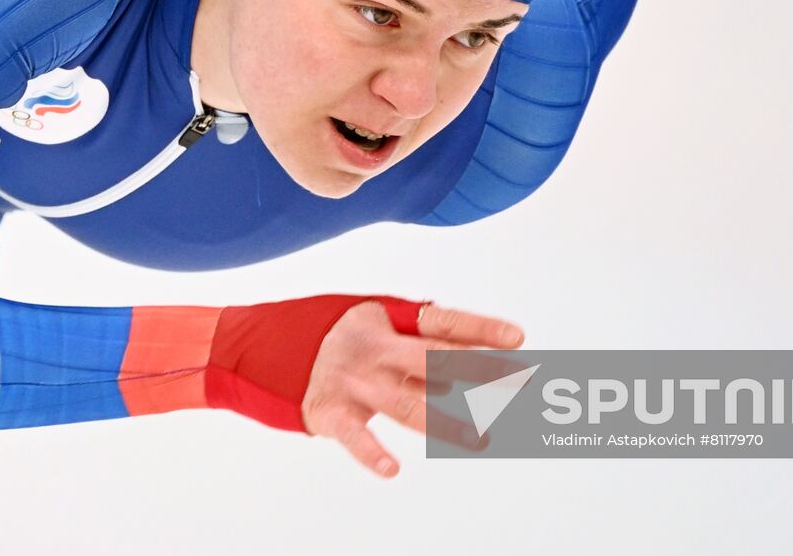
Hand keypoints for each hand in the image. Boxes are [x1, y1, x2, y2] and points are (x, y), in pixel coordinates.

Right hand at [301, 301, 523, 477]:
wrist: (271, 349)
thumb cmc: (345, 340)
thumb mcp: (382, 329)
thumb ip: (422, 348)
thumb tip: (469, 366)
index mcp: (389, 321)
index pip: (442, 323)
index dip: (479, 328)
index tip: (518, 338)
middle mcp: (375, 349)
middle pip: (434, 360)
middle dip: (479, 370)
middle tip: (521, 381)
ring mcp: (354, 381)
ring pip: (405, 404)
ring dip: (445, 423)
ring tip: (481, 439)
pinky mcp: (330, 411)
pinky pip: (354, 436)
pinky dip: (371, 454)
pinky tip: (392, 470)